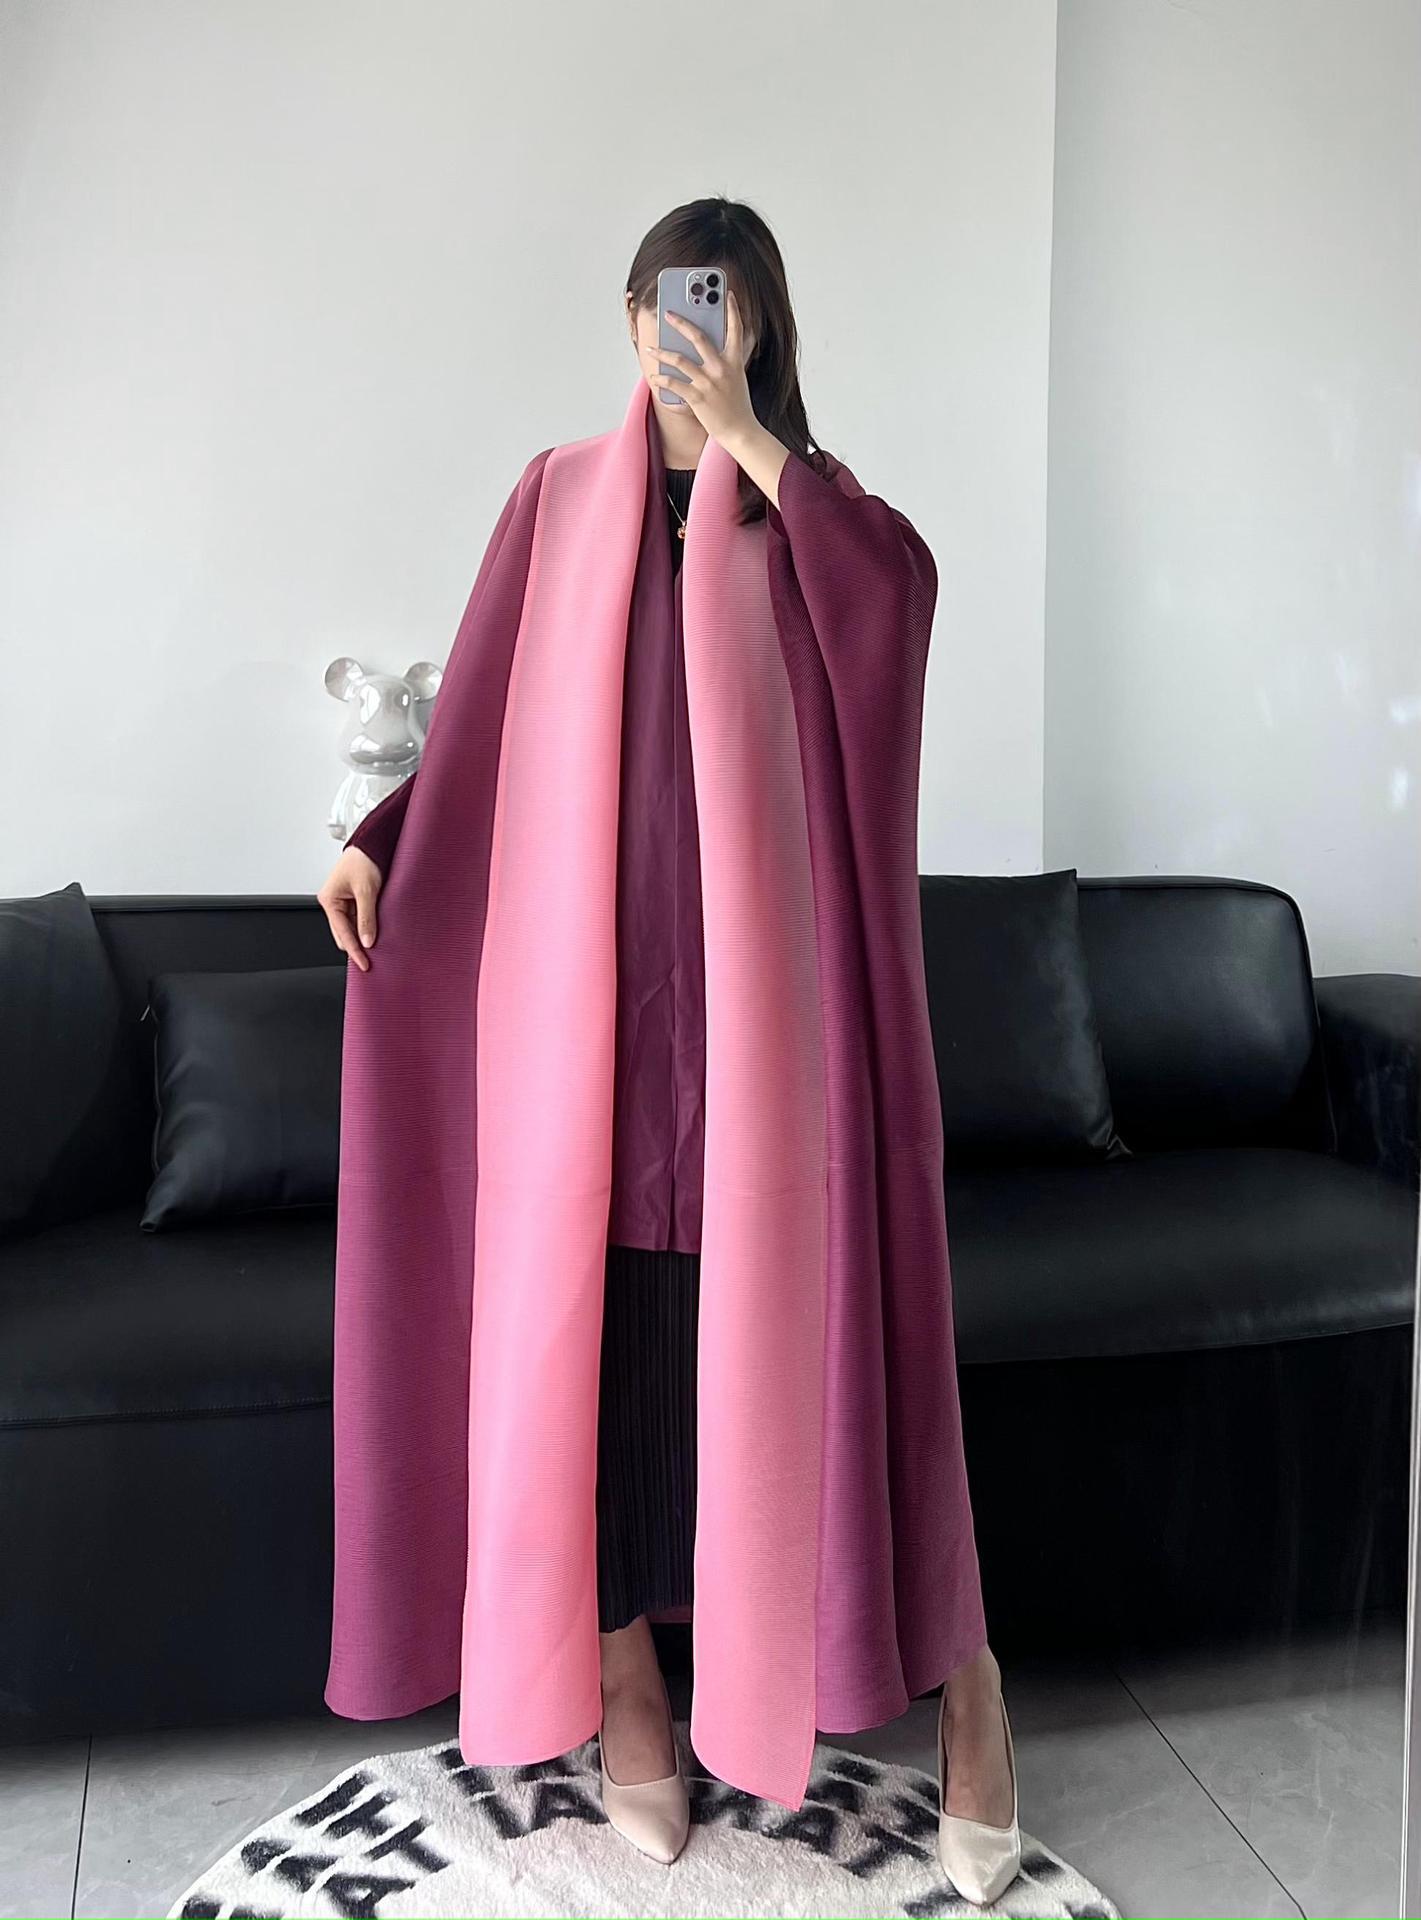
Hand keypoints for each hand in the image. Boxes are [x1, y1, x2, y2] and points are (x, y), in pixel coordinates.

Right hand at [318, 846, 381, 971]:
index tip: (364, 965)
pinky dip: (367, 927)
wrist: (372, 843)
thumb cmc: (364, 859)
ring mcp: (343, 902)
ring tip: (379, 950)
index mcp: (329, 900)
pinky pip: (359, 920)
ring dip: (363, 937)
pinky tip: (377, 934)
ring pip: (352, 928)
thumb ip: (366, 917)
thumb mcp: (366, 890)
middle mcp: (333, 902)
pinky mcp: (354, 900)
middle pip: (344, 934)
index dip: (354, 951)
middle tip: (374, 961)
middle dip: (358, 946)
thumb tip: (367, 940)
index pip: (342, 933)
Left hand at [651, 287, 757, 449]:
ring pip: (680, 360)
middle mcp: (721, 368)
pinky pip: (674, 384)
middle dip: (681, 322)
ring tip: (651, 349)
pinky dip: (662, 380)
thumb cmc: (737, 406)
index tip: (726, 293)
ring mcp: (708, 383)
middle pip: (699, 337)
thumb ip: (726, 361)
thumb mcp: (737, 378)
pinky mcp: (697, 398)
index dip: (732, 309)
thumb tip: (712, 348)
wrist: (740, 431)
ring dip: (662, 353)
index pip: (735, 329)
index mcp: (734, 361)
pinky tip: (654, 377)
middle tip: (668, 313)